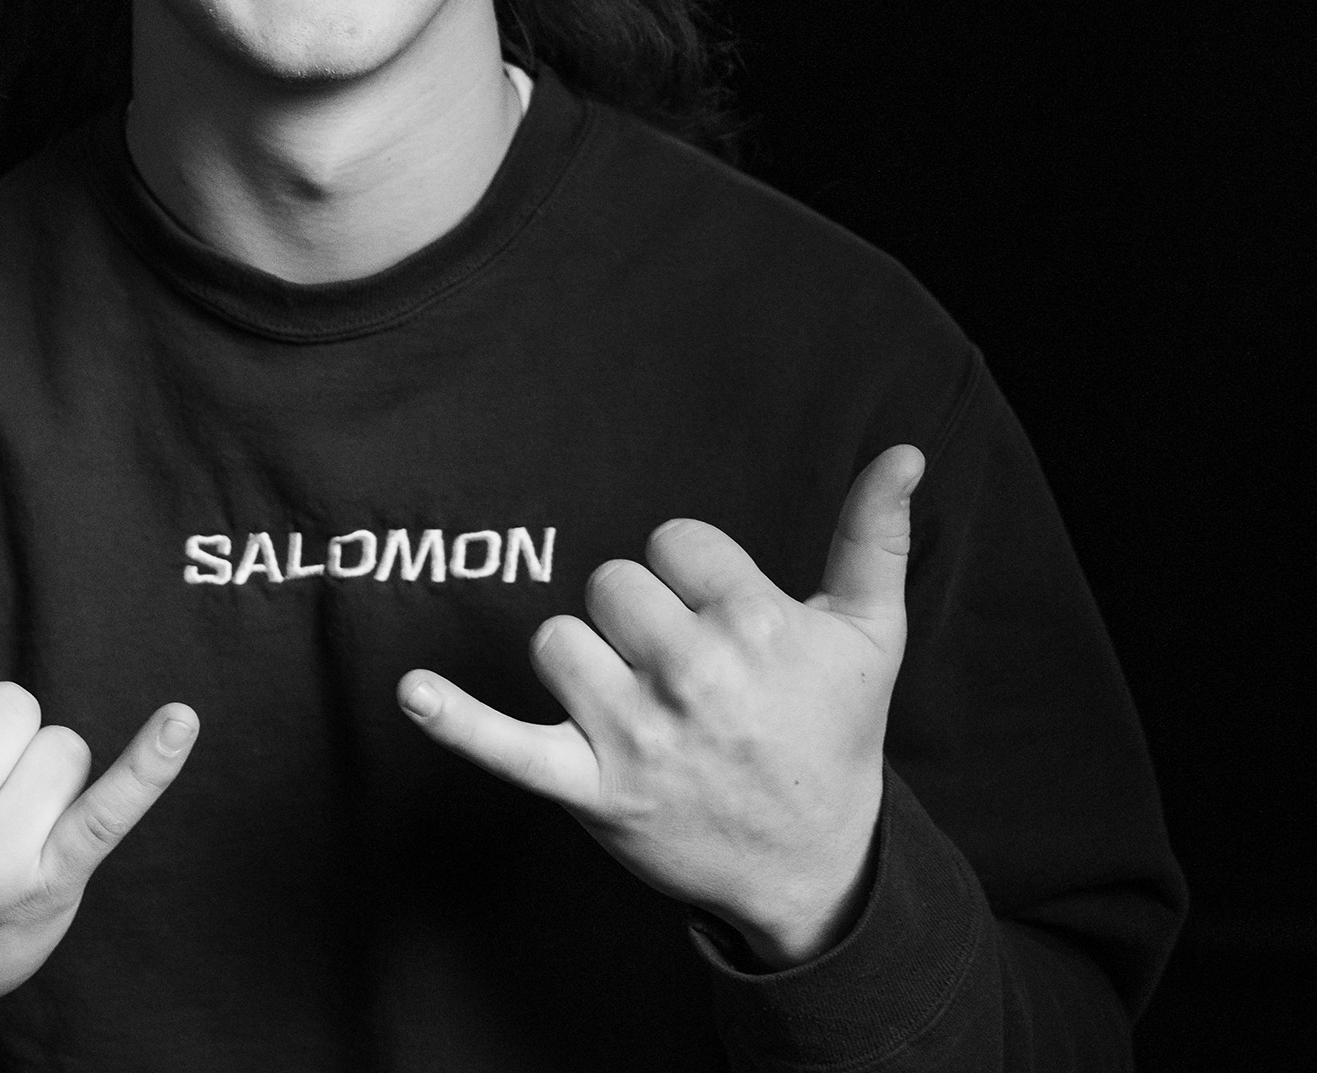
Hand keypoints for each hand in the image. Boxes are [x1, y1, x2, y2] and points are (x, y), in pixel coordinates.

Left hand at [398, 445, 924, 966]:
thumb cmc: (833, 733)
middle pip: (611, 585)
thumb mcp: (871, 633)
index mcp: (759, 625)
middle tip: (685, 669)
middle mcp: (695, 677)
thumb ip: (877, 534)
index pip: (672, 541)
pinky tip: (411, 693)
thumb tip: (905, 452)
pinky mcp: (593, 790)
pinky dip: (457, 721)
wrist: (813, 864)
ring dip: (587, 664)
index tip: (722, 618)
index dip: (693, 573)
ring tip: (638, 702)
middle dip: (640, 618)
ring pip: (559, 642)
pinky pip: (507, 747)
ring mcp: (638, 737)